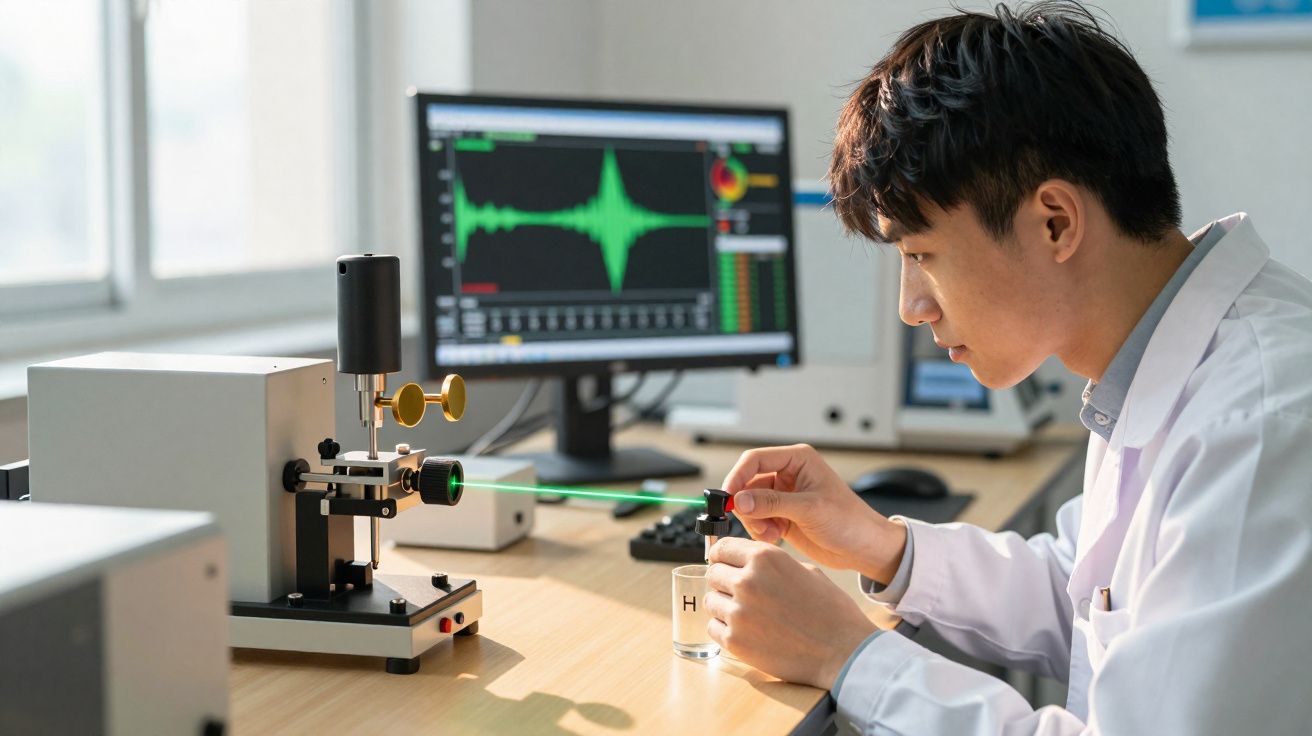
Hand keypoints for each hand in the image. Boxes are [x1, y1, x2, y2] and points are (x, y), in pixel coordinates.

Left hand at [706, 537, 876, 689]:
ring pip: (711, 601)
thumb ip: (772, 564)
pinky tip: (747, 632)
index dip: (722, 557)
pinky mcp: (735, 641)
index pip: (722, 548)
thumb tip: (746, 562)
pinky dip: (725, 630)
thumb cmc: (831, 611)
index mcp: (765, 558)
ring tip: (748, 615)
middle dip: (724, 582)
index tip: (724, 565)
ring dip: (724, 606)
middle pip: (713, 573)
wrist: (843, 651)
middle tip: (740, 595)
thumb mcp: (806, 570)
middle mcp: (748, 580)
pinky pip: (713, 627)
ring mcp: (739, 612)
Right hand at [723, 444, 906, 583]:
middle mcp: (788, 474)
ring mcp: (783, 495)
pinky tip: (776, 537)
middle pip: (747, 483)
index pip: (755, 460)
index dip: (737, 477)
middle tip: (756, 524)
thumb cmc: (850, 521)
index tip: (728, 498)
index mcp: (798, 460)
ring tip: (772, 533)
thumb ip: (772, 503)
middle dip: (747, 505)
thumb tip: (740, 500)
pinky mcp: (782, 514)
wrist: (863, 548)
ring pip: (749, 503)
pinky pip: (756, 518)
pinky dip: (760, 529)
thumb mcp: (810, 509)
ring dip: (754, 521)